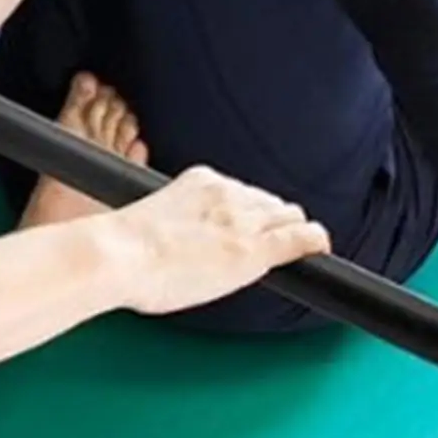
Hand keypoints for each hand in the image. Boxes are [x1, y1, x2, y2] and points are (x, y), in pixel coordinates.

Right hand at [109, 166, 329, 315]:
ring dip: (288, 231)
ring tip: (292, 246)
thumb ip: (177, 219)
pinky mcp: (254, 250)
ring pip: (286, 217)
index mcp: (200, 181)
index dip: (247, 212)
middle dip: (269, 221)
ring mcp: (243, 221)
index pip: (241, 191)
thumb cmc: (122, 247)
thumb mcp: (153, 216)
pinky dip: (313, 242)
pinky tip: (319, 246)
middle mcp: (227, 194)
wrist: (118, 256)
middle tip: (264, 241)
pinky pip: (299, 239)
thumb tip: (177, 241)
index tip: (241, 225)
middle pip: (268, 202)